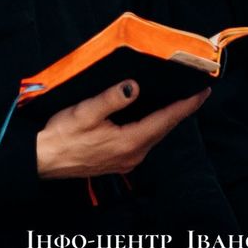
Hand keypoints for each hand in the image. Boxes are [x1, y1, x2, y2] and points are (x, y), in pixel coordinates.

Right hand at [34, 79, 206, 178]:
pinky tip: (150, 115)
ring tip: (177, 100)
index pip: (166, 120)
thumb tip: (135, 86)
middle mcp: (133, 154)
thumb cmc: (61, 135)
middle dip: (180, 110)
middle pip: (164, 129)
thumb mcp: (85, 112)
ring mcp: (126, 160)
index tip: (203, 92)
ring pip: (154, 135)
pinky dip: (152, 125)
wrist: (44, 160)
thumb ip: (112, 99)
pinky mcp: (118, 160)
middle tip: (195, 92)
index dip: (186, 106)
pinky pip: (143, 140)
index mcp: (129, 142)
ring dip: (166, 118)